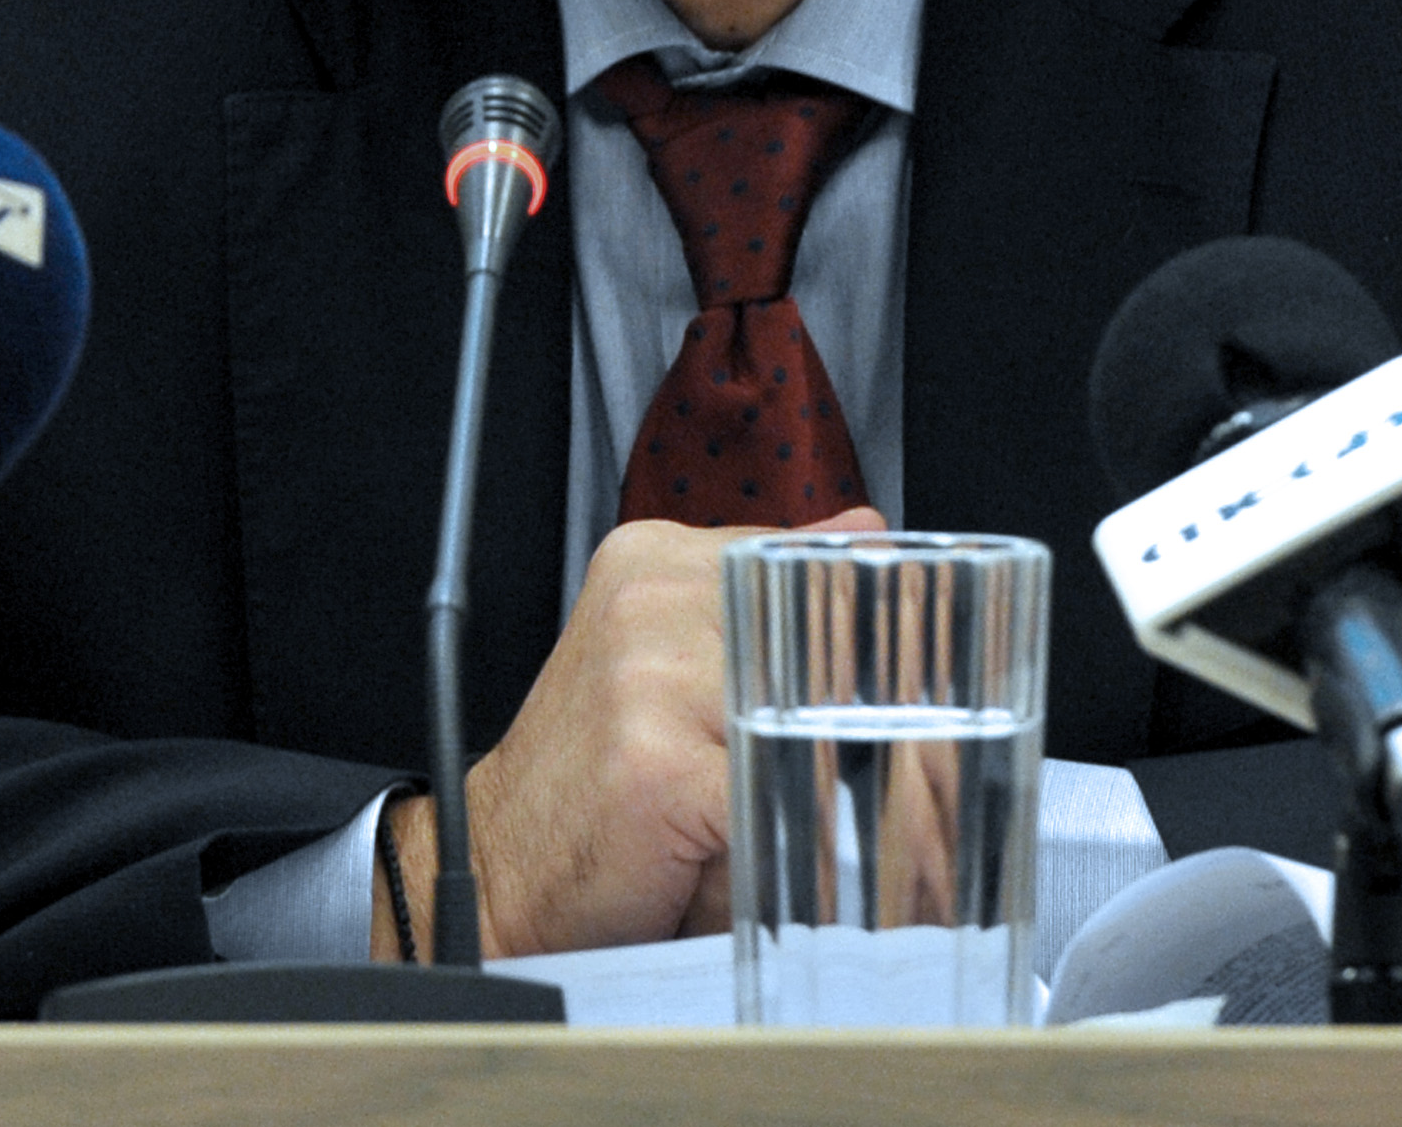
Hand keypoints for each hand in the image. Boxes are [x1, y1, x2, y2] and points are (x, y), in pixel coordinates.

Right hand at [379, 506, 883, 958]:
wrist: (494, 872)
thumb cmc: (603, 782)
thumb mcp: (684, 662)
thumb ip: (770, 596)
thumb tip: (869, 529)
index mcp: (656, 560)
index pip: (813, 567)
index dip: (869, 638)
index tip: (908, 688)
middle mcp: (650, 599)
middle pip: (826, 637)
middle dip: (873, 713)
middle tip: (898, 769)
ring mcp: (650, 676)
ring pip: (816, 716)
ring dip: (849, 777)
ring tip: (847, 817)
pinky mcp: (656, 762)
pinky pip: (784, 790)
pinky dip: (813, 832)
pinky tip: (805, 851)